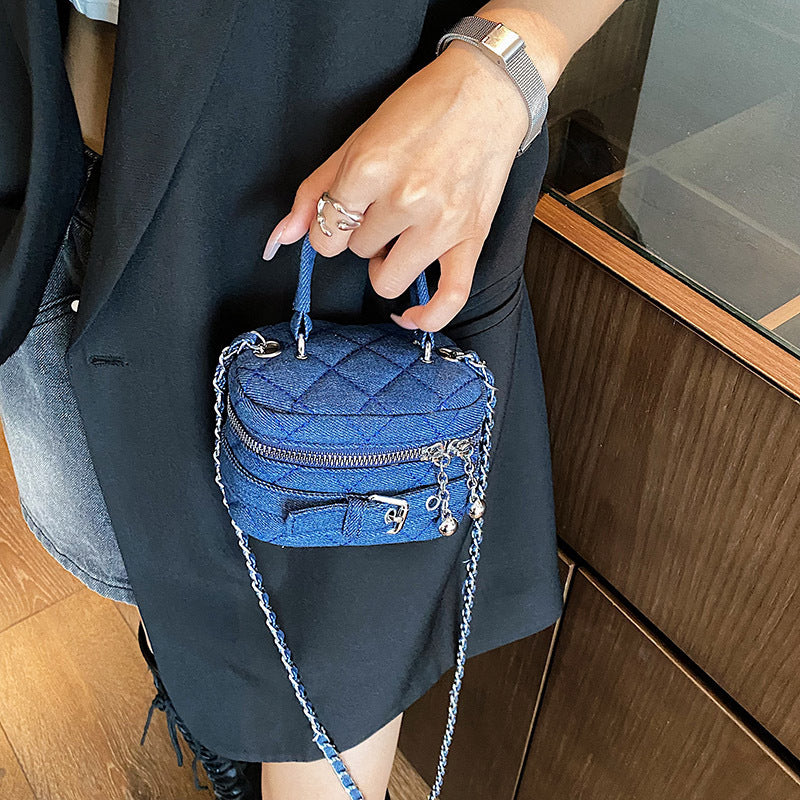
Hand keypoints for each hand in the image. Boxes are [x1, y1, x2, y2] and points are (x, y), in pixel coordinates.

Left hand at [261, 38, 530, 331]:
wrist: (486, 92)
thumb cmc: (421, 110)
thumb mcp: (356, 141)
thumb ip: (314, 191)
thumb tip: (280, 238)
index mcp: (370, 169)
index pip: (326, 235)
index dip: (329, 228)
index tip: (344, 214)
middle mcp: (405, 199)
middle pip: (356, 253)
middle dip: (362, 235)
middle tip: (382, 208)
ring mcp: (441, 223)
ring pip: (388, 279)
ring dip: (385, 265)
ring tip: (398, 238)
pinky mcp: (471, 239)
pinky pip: (449, 297)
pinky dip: (427, 318)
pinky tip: (409, 318)